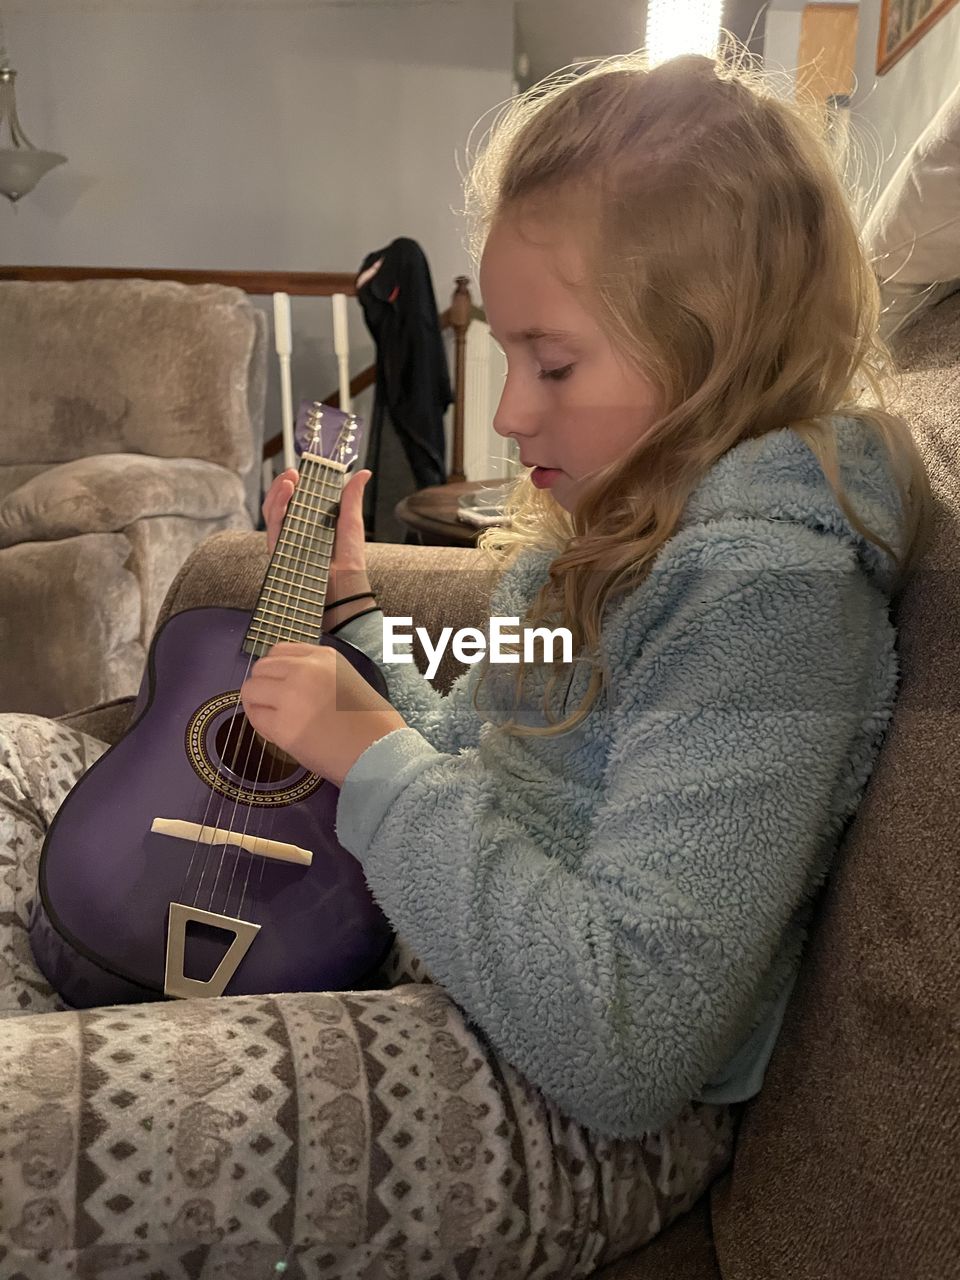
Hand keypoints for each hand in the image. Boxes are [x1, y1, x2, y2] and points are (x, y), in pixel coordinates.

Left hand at [240, 642, 405, 787]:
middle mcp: (305, 670)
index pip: (279, 651)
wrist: (380, 751)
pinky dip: (262, 727)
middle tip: (274, 706)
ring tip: (275, 720)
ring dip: (257, 704)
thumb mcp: (346, 679)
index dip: (274, 670)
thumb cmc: (370, 723)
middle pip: (261, 668)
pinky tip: (280, 735)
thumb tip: (281, 681)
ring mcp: (292, 696)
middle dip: (263, 686)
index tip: (278, 685)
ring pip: (250, 690)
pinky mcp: (283, 725)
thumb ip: (316, 673)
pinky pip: (255, 719)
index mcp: (324, 657)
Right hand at [262, 468, 374, 627]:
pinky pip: (274, 529)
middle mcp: (295, 531)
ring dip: (277, 493)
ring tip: (288, 479)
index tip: (299, 470)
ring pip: (272, 513)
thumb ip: (351, 497)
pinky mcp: (281, 552)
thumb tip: (363, 472)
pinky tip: (285, 495)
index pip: (295, 499)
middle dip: (282, 485)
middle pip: (279, 503)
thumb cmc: (350, 558)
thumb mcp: (351, 521)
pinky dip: (277, 510)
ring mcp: (286, 542)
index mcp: (310, 522)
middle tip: (292, 472)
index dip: (293, 483)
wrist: (346, 586)